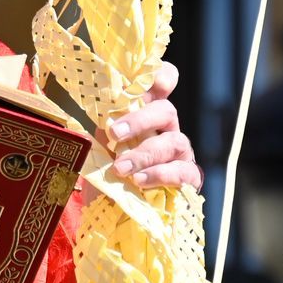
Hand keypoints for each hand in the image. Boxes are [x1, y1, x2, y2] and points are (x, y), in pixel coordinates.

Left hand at [104, 60, 200, 188]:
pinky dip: (161, 175)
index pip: (164, 82)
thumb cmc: (109, 169)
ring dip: (145, 154)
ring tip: (121, 168)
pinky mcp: (187, 177)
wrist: (115, 206)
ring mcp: (180, 153)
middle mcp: (166, 128)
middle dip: (140, 120)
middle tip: (114, 133)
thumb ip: (101, 126)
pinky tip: (140, 181)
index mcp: (146, 112)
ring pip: (175, 142)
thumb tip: (94, 115)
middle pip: (166, 111)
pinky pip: (184, 171)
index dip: (161, 75)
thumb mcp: (99, 143)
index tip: (147, 82)